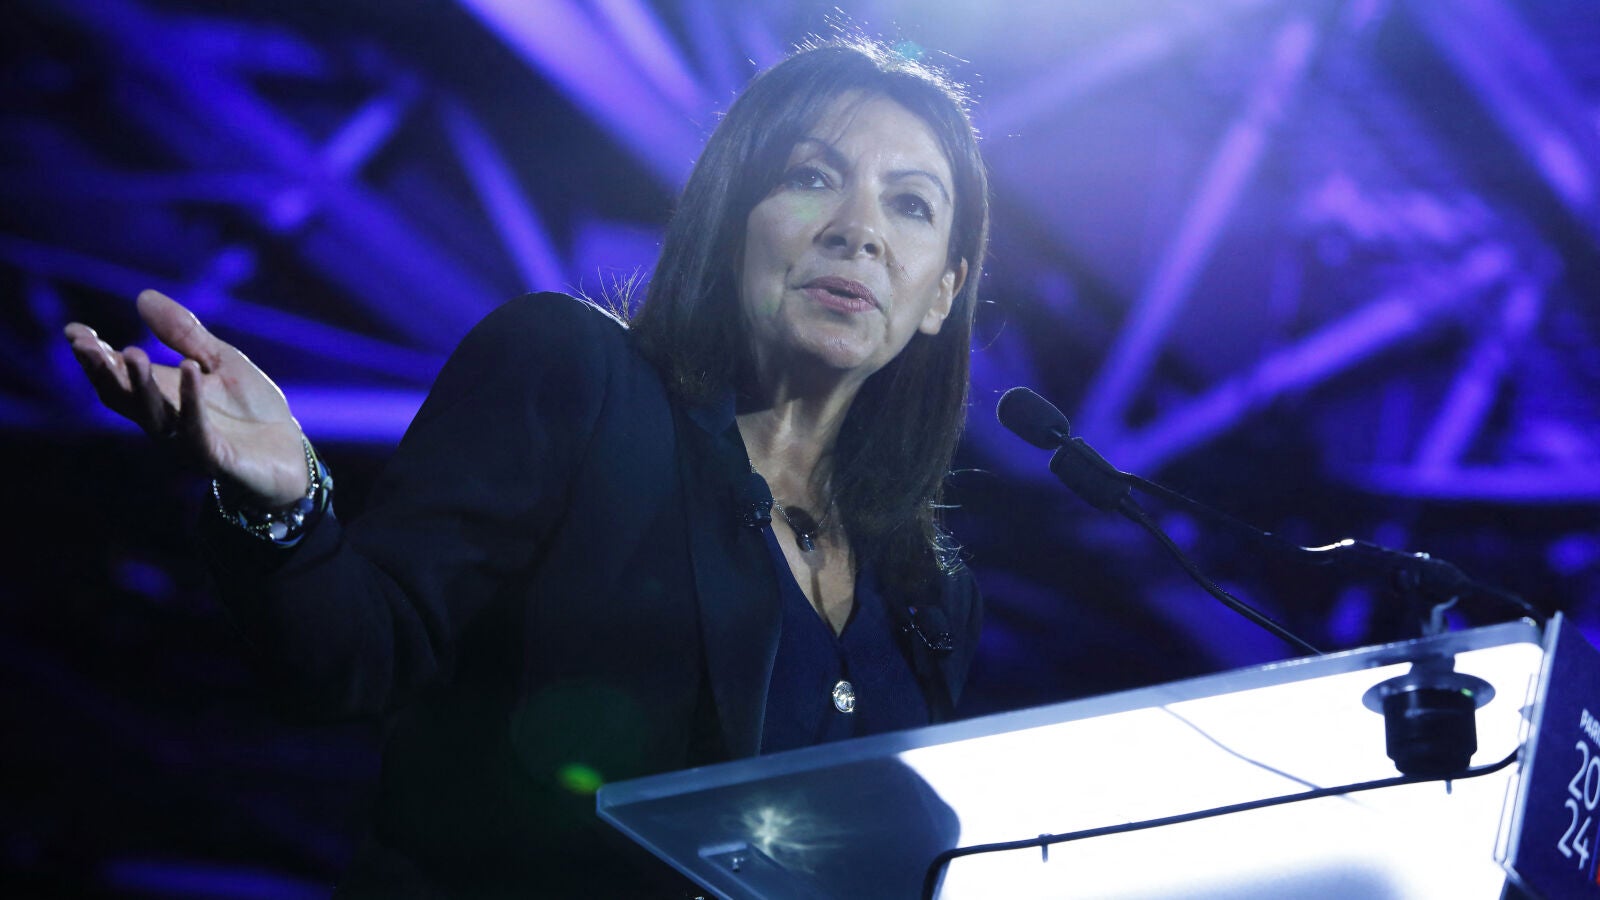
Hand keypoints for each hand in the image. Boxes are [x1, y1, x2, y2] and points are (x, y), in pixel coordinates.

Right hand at [64, 290, 309, 506]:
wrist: (290, 454)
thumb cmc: (252, 409)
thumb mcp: (220, 361)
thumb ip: (184, 334)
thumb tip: (143, 296)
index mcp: (162, 398)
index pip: (117, 378)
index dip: (94, 358)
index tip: (74, 332)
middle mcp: (164, 422)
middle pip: (122, 399)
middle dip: (102, 371)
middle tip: (84, 344)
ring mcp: (186, 443)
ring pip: (152, 415)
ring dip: (140, 384)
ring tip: (132, 353)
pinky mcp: (214, 458)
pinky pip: (196, 430)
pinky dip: (190, 399)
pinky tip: (188, 369)